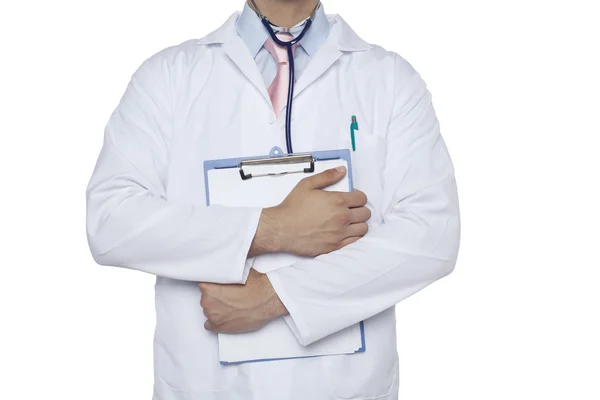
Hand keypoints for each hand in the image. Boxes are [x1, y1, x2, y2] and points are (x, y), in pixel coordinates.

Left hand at [199, 269, 287, 332]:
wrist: (268, 300)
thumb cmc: (256, 285)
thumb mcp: (239, 271)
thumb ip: (227, 273)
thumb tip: (226, 269)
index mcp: (209, 287)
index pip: (202, 285)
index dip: (210, 285)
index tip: (217, 285)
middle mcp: (207, 302)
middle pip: (205, 298)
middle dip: (215, 297)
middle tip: (229, 295)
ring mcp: (213, 316)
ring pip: (209, 311)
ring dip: (217, 309)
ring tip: (231, 305)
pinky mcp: (220, 327)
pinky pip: (209, 325)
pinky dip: (215, 322)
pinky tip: (225, 317)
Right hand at [256, 166, 370, 257]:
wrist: (281, 229)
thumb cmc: (292, 207)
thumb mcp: (307, 184)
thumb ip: (327, 176)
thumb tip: (342, 170)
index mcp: (338, 201)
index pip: (362, 198)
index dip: (358, 196)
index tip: (351, 198)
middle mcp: (342, 218)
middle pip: (365, 213)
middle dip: (360, 209)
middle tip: (351, 209)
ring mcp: (340, 234)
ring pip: (363, 228)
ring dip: (358, 223)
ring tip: (349, 221)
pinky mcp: (335, 246)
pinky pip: (355, 241)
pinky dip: (353, 235)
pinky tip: (344, 231)